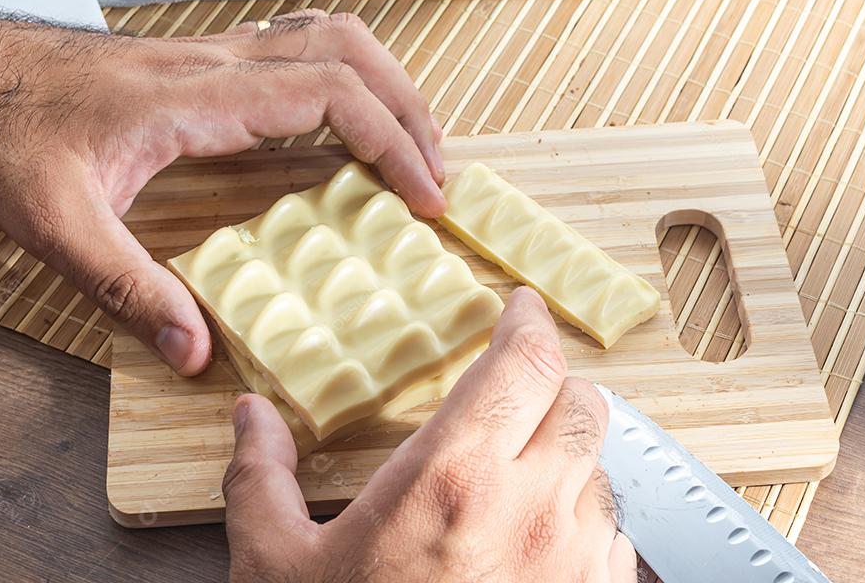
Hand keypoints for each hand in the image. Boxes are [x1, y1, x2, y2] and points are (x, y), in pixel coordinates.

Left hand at [0, 3, 444, 374]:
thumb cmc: (7, 140)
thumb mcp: (57, 226)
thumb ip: (127, 289)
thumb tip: (193, 351)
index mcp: (196, 98)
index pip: (328, 94)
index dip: (392, 142)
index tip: (426, 198)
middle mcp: (217, 62)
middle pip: (349, 53)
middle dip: (409, 111)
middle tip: (437, 177)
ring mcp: (213, 53)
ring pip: (330, 34)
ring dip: (385, 82)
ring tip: (413, 144)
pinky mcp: (206, 60)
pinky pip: (300, 45)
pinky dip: (347, 74)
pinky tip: (348, 117)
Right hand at [222, 287, 636, 581]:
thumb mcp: (275, 565)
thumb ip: (260, 476)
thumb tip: (251, 416)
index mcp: (452, 477)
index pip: (524, 360)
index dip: (528, 321)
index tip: (519, 307)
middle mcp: (531, 508)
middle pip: (583, 400)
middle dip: (553, 382)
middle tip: (516, 387)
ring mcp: (574, 562)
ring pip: (604, 467)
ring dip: (570, 453)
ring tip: (519, 471)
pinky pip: (614, 536)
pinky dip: (586, 517)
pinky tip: (539, 537)